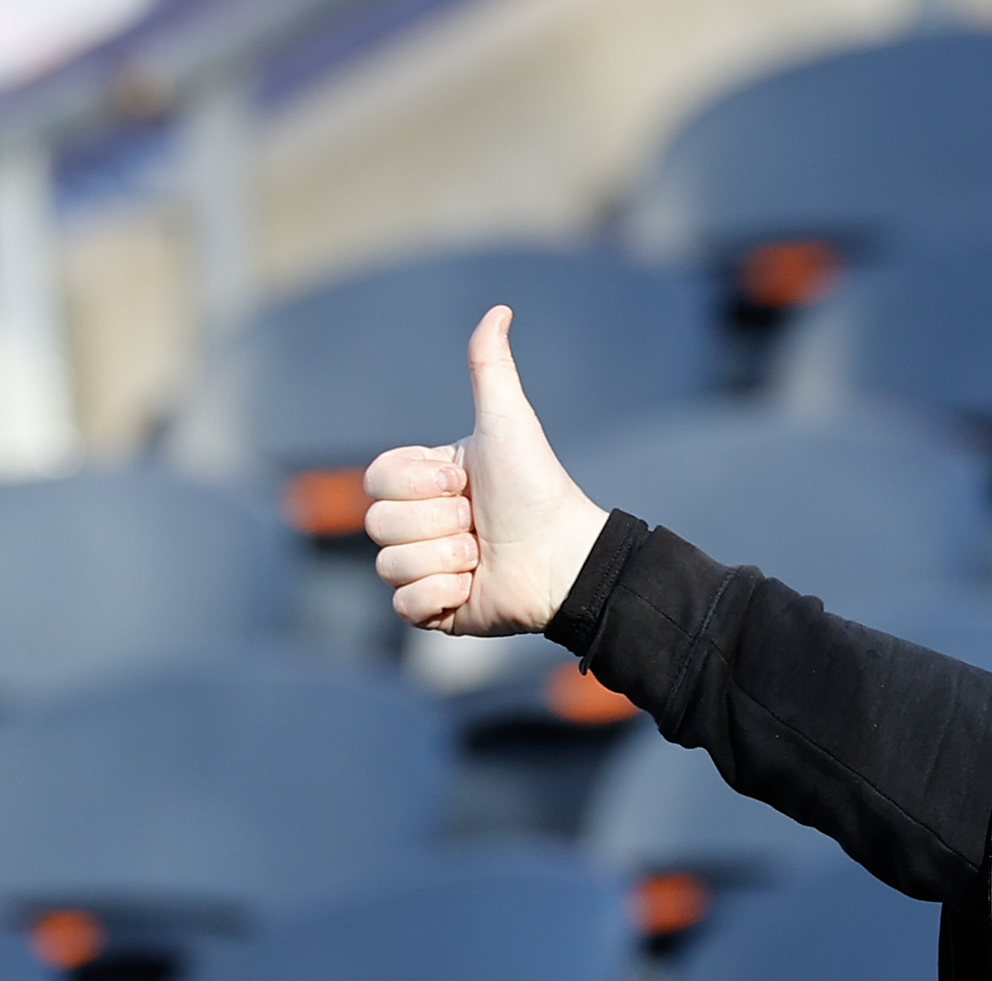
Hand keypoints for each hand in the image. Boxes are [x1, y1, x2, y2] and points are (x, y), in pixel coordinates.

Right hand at [365, 305, 609, 634]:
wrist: (566, 556)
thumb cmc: (537, 487)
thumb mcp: (508, 423)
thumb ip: (491, 368)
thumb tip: (499, 310)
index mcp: (422, 482)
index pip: (375, 480)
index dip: (418, 483)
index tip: (464, 482)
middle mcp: (417, 524)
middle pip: (377, 522)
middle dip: (437, 523)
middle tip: (478, 522)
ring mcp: (422, 568)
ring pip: (388, 565)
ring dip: (445, 559)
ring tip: (482, 555)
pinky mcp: (433, 610)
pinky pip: (403, 606)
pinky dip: (440, 597)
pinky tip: (473, 587)